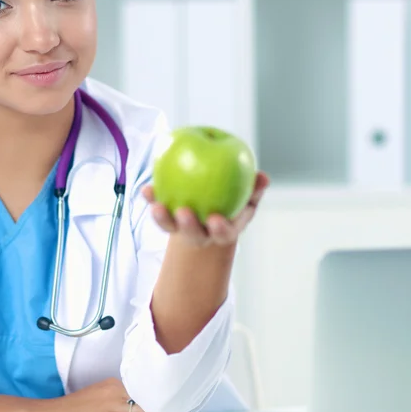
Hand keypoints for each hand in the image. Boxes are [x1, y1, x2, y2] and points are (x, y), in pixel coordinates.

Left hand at [142, 171, 268, 247]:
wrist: (211, 210)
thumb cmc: (234, 200)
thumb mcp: (248, 195)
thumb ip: (255, 188)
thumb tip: (263, 177)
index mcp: (223, 231)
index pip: (224, 233)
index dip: (220, 228)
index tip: (215, 219)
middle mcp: (201, 234)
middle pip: (194, 235)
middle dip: (188, 227)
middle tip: (183, 212)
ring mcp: (181, 228)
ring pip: (171, 227)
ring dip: (163, 219)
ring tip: (157, 206)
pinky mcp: (166, 218)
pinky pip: (158, 210)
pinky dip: (152, 200)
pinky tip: (147, 190)